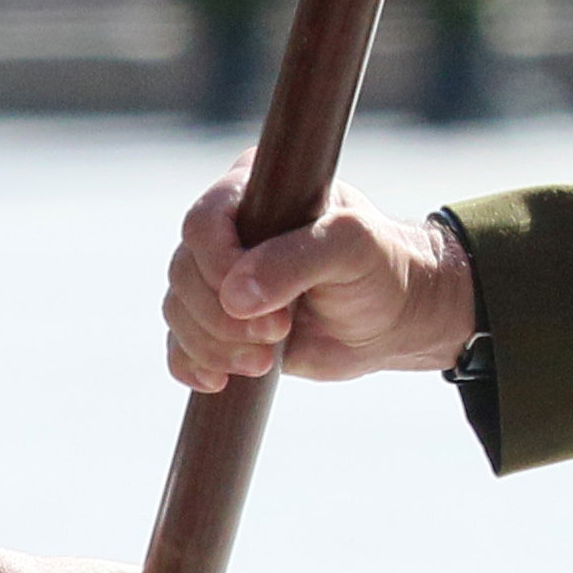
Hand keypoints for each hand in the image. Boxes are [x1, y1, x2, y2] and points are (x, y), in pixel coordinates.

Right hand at [162, 153, 479, 390]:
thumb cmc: (380, 267)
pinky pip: (179, 345)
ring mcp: (220, 278)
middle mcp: (229, 230)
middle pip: (184, 271)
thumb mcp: (351, 247)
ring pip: (178, 310)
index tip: (267, 307)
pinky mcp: (220, 324)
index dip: (221, 267)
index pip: (203, 223)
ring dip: (213, 345)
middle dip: (222, 316)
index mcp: (253, 191)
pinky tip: (219, 382)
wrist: (395, 318)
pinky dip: (191, 365)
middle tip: (278, 335)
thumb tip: (235, 296)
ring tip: (264, 362)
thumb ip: (296, 259)